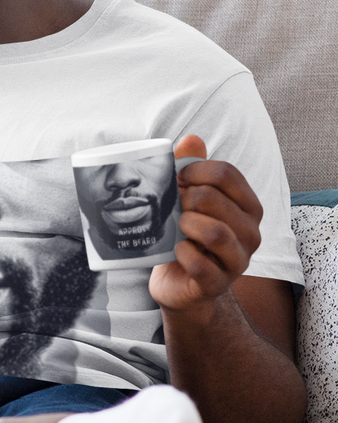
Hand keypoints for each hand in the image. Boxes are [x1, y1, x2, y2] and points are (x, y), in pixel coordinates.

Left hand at [148, 135, 263, 317]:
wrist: (179, 284)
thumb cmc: (186, 236)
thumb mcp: (188, 201)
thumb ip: (191, 170)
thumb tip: (191, 138)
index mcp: (247, 207)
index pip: (227, 174)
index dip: (194, 171)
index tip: (176, 179)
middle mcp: (250, 233)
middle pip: (216, 200)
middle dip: (186, 198)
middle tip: (172, 206)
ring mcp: (237, 261)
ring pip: (216, 232)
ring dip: (186, 224)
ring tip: (176, 226)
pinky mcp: (217, 284)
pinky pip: (201, 265)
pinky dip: (183, 254)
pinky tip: (176, 250)